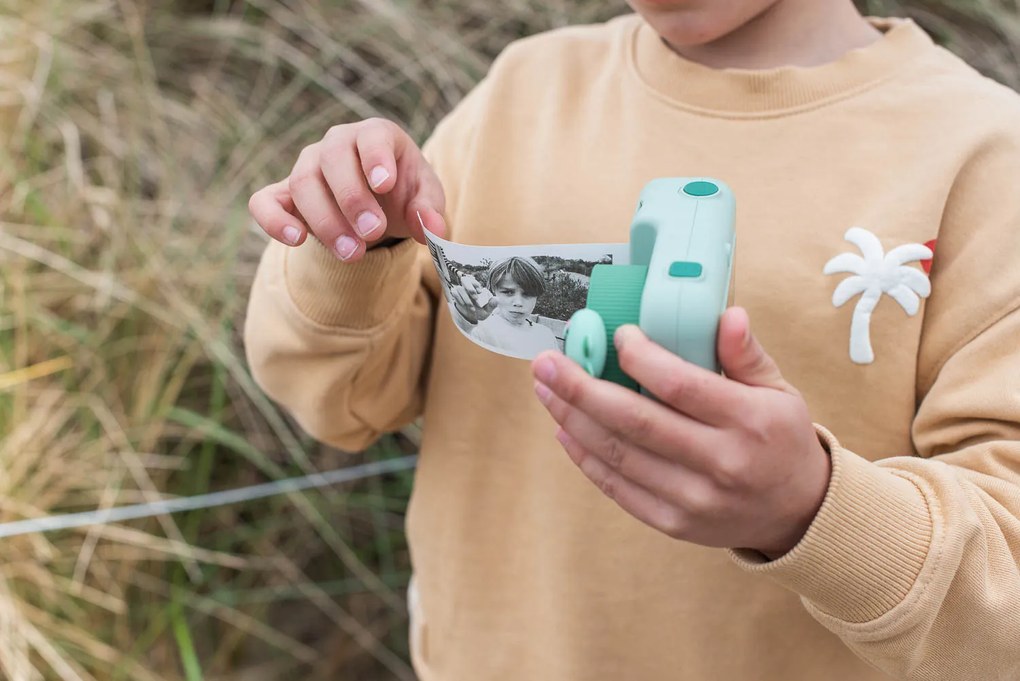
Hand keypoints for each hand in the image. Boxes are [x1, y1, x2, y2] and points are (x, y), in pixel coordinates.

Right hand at [247, 118, 446, 261]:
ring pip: (302, 183)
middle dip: (352, 200)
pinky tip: (296, 240)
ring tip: (353, 253)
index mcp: (376, 135)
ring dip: (326, 221)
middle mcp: (337, 144)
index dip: (376, 158)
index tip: (384, 184)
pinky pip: (265, 201)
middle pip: (332, 161)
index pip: (372, 136)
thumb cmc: (404, 192)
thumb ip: (430, 210)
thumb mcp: (425, 198)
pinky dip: (273, 220)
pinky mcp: (285, 195)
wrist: (380, 202)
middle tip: (373, 233)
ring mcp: (307, 167)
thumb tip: (431, 228)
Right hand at [450, 274, 497, 323]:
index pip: (474, 281)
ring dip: (467, 299)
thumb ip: (492, 305)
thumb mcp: (487, 310)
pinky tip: (464, 305)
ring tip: (472, 309)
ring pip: (460, 289)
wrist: (469, 318)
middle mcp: (467, 287)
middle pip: (465, 280)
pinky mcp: (454, 294)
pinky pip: (455, 293)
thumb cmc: (480, 312)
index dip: (476, 284)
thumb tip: (497, 299)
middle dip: (470, 288)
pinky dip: (459, 300)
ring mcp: (460, 290)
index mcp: (476, 288)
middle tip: (476, 298)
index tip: (479, 292)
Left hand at [531, 307, 830, 558]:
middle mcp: (721, 463)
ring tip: (546, 390)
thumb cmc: (780, 439)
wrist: (797, 513)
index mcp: (749, 421)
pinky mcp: (673, 524)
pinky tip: (565, 429)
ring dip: (573, 419)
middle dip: (581, 388)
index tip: (617, 335)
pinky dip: (585, 458)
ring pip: (618, 455)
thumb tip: (728, 315)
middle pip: (636, 422)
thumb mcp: (779, 391)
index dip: (640, 357)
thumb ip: (747, 354)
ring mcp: (694, 499)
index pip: (681, 385)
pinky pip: (617, 488)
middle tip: (547, 363)